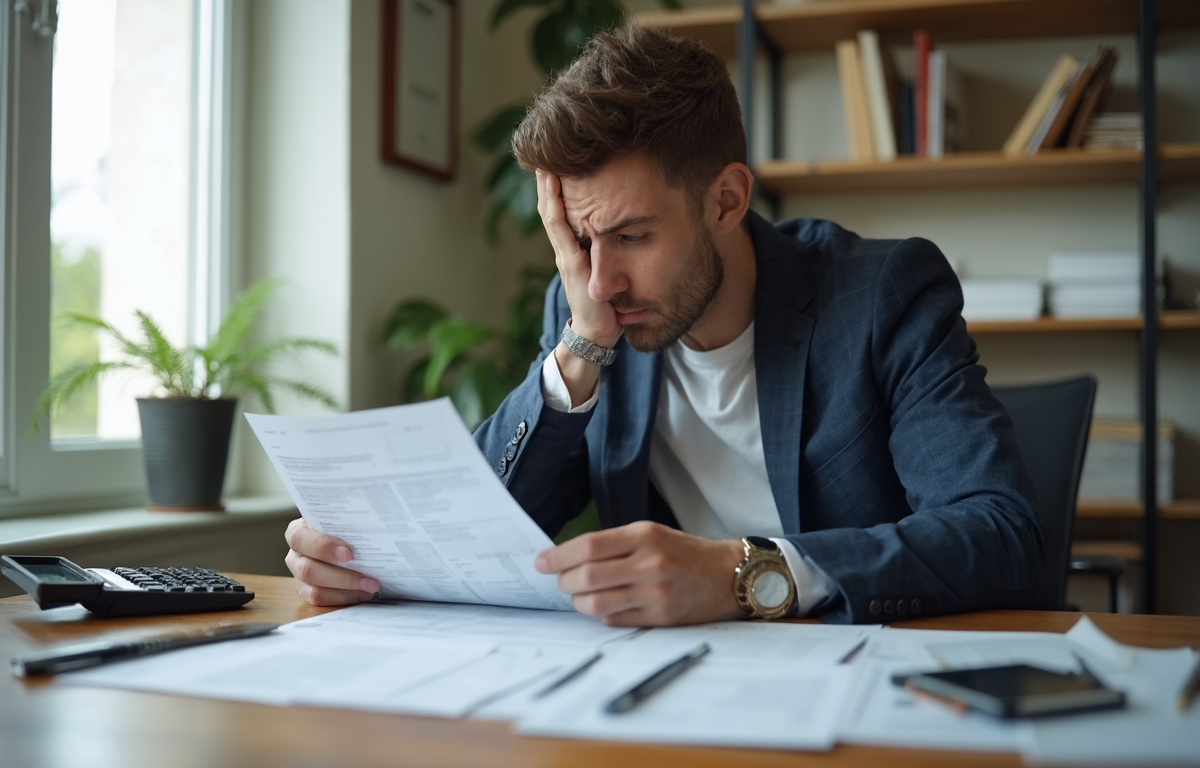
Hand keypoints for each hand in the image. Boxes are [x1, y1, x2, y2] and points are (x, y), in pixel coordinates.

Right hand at [284, 518, 379, 605]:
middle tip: (369, 579)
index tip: (349, 553)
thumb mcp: (342, 516)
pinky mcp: (308, 592)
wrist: (343, 536)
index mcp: (297, 532)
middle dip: (341, 576)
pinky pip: (322, 601)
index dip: (323, 547)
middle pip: (307, 570)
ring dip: (346, 590)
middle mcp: (295, 555)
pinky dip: (344, 598)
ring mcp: (299, 576)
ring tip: (371, 587)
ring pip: (315, 590)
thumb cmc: (342, 524)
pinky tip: (363, 593)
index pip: (300, 539)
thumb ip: (349, 518)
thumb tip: (371, 520)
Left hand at [534, 521, 744, 626]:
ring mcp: (654, 592)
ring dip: (578, 601)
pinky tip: (604, 606)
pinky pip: (614, 619)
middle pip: (586, 576)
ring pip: (596, 603)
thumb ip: (614, 544)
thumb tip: (568, 558)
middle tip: (560, 581)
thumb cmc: (683, 552)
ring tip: (579, 595)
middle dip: (564, 581)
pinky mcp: (660, 616)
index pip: (588, 545)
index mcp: (643, 535)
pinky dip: (601, 614)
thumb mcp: (651, 534)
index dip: (558, 556)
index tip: (541, 562)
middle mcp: (649, 563)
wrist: (726, 575)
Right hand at [535, 169, 620, 347]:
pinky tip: (553, 185)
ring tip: (544, 161)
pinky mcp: (571, 262)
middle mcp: (565, 249)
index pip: (561, 212)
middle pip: (551, 207)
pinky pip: (559, 226)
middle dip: (548, 180)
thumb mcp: (609, 272)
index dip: (557, 188)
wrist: (599, 332)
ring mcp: (565, 254)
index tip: (557, 161)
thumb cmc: (607, 304)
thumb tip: (627, 231)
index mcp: (573, 250)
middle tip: (544, 150)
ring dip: (547, 186)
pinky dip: (554, 203)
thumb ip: (611, 253)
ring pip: (551, 212)